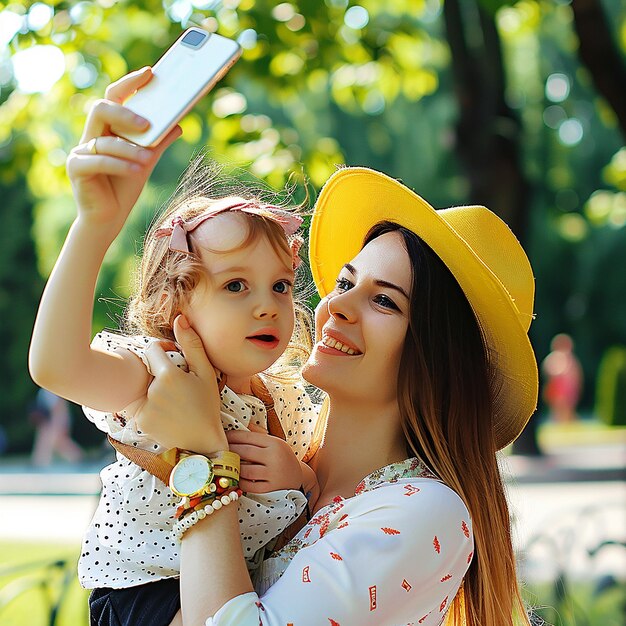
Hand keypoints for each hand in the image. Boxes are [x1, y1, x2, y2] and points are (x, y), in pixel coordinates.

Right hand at [66, 67, 181, 235]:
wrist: (109, 218)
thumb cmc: (125, 187)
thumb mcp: (146, 162)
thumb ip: (158, 143)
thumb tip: (178, 124)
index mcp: (107, 129)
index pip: (114, 97)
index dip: (129, 84)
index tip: (149, 73)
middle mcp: (91, 136)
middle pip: (101, 108)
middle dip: (125, 113)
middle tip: (146, 123)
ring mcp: (80, 151)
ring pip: (104, 140)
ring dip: (128, 149)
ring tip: (146, 160)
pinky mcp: (76, 168)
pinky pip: (98, 160)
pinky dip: (119, 164)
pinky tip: (135, 170)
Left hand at [134, 315, 226, 454]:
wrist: (203, 442)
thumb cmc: (208, 406)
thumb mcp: (206, 373)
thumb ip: (192, 345)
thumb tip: (180, 318)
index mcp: (169, 375)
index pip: (151, 350)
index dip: (162, 350)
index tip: (174, 359)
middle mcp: (153, 391)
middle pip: (146, 368)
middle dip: (157, 371)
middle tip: (177, 384)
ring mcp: (145, 407)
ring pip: (141, 386)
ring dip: (152, 387)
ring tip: (173, 400)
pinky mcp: (140, 421)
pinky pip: (139, 404)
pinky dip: (149, 404)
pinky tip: (167, 412)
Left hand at [226, 428, 303, 493]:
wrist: (298, 478)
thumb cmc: (281, 457)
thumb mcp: (275, 443)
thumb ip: (258, 435)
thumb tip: (240, 423)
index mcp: (275, 443)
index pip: (248, 437)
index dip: (232, 436)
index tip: (222, 435)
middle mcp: (274, 458)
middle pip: (244, 452)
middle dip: (229, 450)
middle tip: (219, 449)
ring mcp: (273, 474)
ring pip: (244, 470)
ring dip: (233, 467)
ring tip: (225, 464)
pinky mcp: (270, 489)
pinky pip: (248, 486)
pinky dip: (239, 482)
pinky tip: (235, 478)